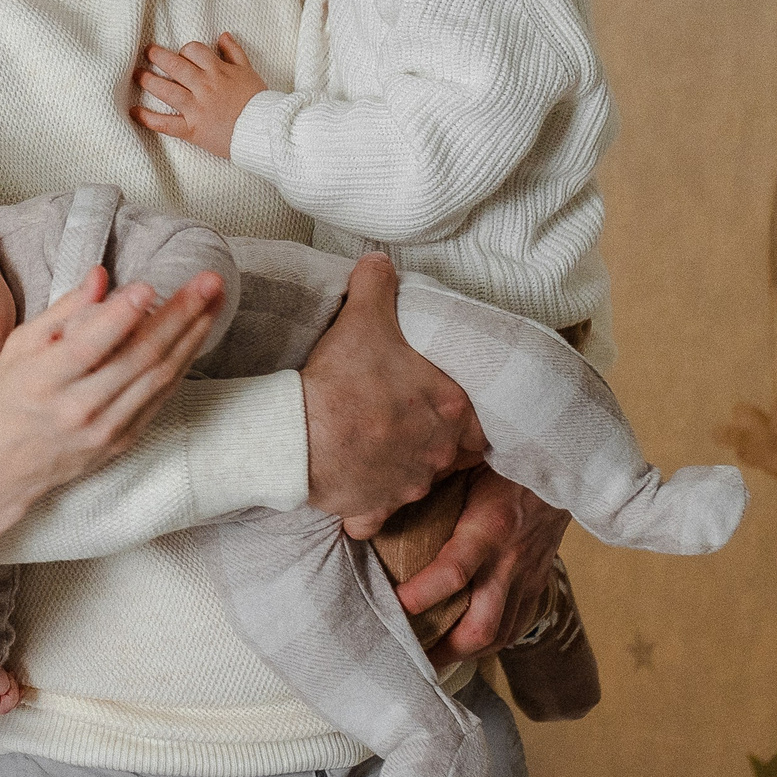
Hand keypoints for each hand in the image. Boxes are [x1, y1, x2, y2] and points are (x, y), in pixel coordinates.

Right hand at [0, 263, 226, 598]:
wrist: (2, 469)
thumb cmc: (7, 400)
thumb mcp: (19, 348)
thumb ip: (62, 312)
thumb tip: (101, 276)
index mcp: (43, 381)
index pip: (91, 345)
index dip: (122, 315)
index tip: (149, 286)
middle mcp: (78, 409)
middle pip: (139, 358)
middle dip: (179, 315)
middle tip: (207, 282)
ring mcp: (105, 429)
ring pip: (159, 377)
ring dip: (191, 336)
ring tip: (213, 301)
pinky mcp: (122, 441)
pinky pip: (159, 397)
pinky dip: (181, 363)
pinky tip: (196, 335)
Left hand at [132, 35, 268, 158]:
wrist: (265, 131)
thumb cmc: (258, 101)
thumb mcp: (249, 71)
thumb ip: (234, 52)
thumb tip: (223, 35)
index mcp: (218, 71)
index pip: (193, 50)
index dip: (184, 50)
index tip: (180, 54)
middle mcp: (205, 86)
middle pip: (175, 65)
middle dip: (157, 56)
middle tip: (147, 51)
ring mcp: (197, 107)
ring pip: (166, 90)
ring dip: (148, 81)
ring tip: (137, 75)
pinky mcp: (192, 129)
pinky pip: (165, 123)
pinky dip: (147, 118)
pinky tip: (134, 112)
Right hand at [300, 254, 485, 531]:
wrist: (296, 434)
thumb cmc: (339, 378)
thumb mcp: (362, 318)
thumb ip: (378, 285)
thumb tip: (379, 261)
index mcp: (449, 408)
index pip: (480, 419)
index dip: (462, 412)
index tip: (441, 403)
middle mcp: (438, 452)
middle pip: (452, 453)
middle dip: (433, 441)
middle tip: (406, 423)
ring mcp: (407, 485)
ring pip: (416, 482)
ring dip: (401, 468)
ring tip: (374, 448)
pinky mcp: (371, 508)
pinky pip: (373, 515)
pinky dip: (365, 506)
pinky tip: (352, 485)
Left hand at [391, 471, 566, 665]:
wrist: (566, 462)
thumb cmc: (506, 458)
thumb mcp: (466, 459)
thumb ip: (429, 477)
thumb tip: (381, 493)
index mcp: (489, 527)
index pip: (453, 572)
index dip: (421, 594)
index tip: (392, 603)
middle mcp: (511, 560)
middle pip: (481, 625)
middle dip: (444, 650)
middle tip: (409, 659)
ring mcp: (528, 575)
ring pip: (500, 633)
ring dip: (466, 654)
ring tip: (433, 662)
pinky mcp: (539, 581)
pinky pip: (517, 623)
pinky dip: (492, 640)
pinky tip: (469, 645)